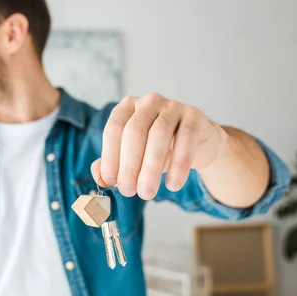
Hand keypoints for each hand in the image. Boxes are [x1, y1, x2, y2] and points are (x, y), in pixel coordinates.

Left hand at [91, 93, 223, 199]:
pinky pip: (186, 139)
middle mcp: (148, 102)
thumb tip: (100, 179)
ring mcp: (172, 106)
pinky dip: (179, 165)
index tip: (110, 181)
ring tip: (147, 192)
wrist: (196, 144)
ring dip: (151, 168)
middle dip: (129, 165)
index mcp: (127, 107)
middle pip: (134, 131)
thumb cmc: (158, 149)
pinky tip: (173, 185)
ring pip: (158, 135)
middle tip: (129, 191)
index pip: (113, 129)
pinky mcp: (194, 115)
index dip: (110, 156)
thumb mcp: (133, 156)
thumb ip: (113, 164)